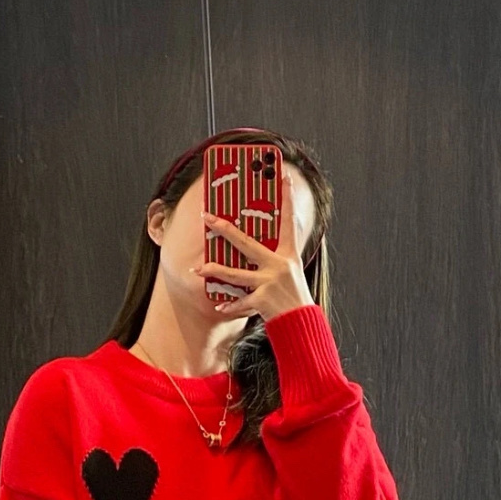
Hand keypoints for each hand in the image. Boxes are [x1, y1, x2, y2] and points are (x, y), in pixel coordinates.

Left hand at [194, 167, 313, 322]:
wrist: (302, 323)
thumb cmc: (295, 297)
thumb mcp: (292, 272)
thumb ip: (277, 258)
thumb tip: (255, 249)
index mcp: (288, 255)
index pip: (288, 221)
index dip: (288, 198)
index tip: (284, 177)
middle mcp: (278, 265)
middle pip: (246, 243)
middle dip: (225, 229)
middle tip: (208, 218)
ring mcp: (269, 282)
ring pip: (235, 275)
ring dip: (215, 271)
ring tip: (198, 268)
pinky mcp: (263, 300)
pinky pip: (240, 303)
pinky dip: (230, 305)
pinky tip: (219, 305)